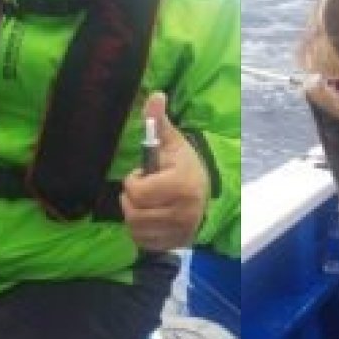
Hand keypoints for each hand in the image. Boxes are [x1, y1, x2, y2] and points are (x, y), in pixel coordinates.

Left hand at [120, 92, 208, 250]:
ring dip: (133, 215)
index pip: (137, 192)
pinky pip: (142, 242)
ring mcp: (180, 231)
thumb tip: (154, 95)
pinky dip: (140, 231)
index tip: (143, 175)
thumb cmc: (184, 166)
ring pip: (135, 229)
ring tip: (145, 204)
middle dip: (131, 200)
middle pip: (134, 213)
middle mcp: (182, 212)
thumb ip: (158, 122)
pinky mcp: (175, 244)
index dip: (133, 182)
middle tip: (143, 191)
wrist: (206, 194)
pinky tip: (150, 218)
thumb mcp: (172, 142)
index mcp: (181, 185)